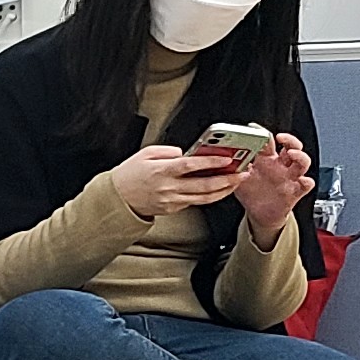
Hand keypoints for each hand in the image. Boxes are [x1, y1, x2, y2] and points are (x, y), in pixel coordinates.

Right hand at [111, 143, 244, 219]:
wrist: (117, 199)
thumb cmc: (129, 175)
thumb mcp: (145, 154)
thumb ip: (167, 151)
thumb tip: (186, 153)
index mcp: (161, 171)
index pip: (191, 166)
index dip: (211, 162)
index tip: (227, 158)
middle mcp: (168, 188)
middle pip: (204, 185)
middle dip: (227, 179)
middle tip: (242, 172)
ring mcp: (172, 200)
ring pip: (204, 197)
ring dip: (224, 190)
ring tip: (237, 181)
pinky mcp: (173, 208)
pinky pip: (196, 202)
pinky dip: (211, 195)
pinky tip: (220, 189)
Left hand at [232, 131, 315, 238]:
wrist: (259, 213)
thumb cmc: (251, 192)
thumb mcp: (239, 178)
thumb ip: (234, 167)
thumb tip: (224, 157)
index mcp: (266, 159)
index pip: (268, 141)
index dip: (262, 133)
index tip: (254, 128)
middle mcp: (280, 165)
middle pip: (291, 146)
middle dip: (289, 140)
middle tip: (281, 137)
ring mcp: (289, 177)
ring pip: (302, 162)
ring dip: (300, 156)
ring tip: (292, 154)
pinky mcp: (295, 191)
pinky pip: (306, 184)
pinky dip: (307, 181)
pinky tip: (302, 180)